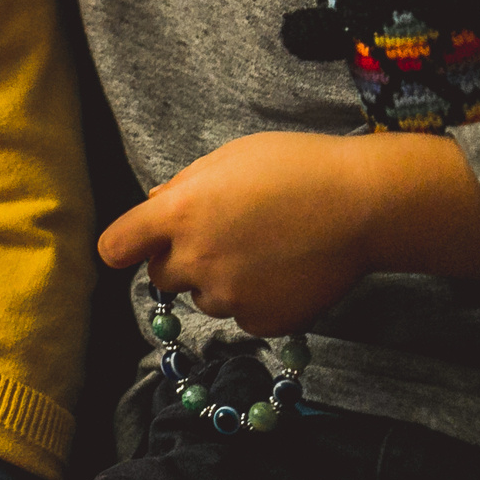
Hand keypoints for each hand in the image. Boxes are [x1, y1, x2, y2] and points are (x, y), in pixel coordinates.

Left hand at [98, 131, 379, 334]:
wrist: (364, 205)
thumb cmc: (297, 167)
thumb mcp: (229, 158)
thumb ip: (183, 186)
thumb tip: (153, 207)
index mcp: (179, 213)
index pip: (116, 246)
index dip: (125, 246)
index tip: (134, 246)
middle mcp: (196, 259)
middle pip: (163, 276)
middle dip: (182, 260)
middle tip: (225, 237)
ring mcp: (230, 296)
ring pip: (206, 298)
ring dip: (222, 281)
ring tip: (267, 250)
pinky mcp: (263, 322)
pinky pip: (244, 316)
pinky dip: (258, 301)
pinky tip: (286, 272)